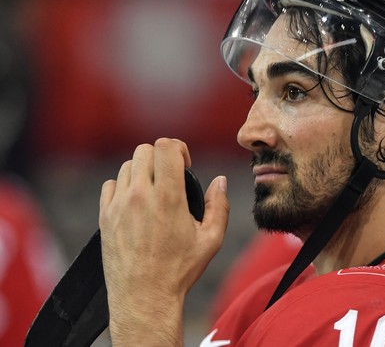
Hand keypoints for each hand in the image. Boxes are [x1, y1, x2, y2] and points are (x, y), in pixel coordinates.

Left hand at [99, 138, 228, 344]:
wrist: (143, 297)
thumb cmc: (179, 270)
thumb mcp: (211, 240)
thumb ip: (219, 205)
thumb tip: (220, 181)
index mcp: (168, 197)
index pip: (166, 147)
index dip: (179, 149)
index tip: (185, 165)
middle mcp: (140, 196)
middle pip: (145, 150)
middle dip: (161, 158)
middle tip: (171, 177)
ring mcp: (119, 205)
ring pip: (128, 166)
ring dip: (143, 171)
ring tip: (154, 191)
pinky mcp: (105, 217)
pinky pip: (111, 185)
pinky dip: (124, 186)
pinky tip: (136, 203)